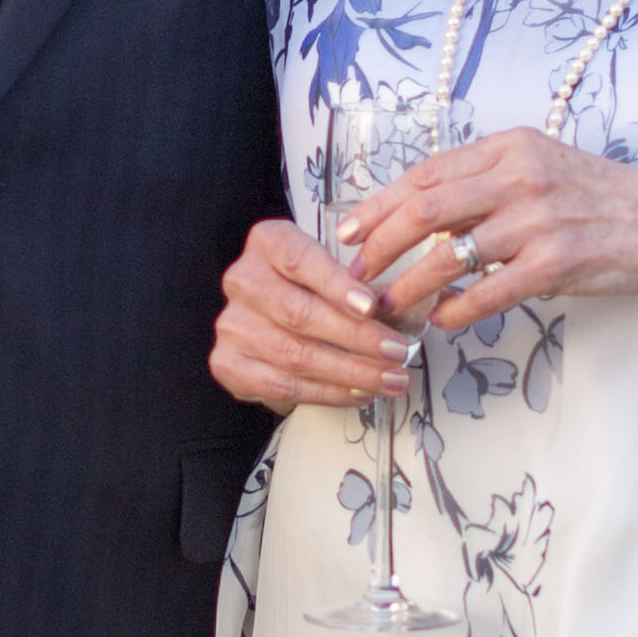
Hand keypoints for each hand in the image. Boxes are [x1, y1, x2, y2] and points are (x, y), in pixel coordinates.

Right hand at [211, 215, 418, 413]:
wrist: (263, 320)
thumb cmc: (308, 288)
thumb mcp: (329, 265)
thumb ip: (357, 277)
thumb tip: (408, 305)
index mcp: (268, 243)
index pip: (301, 260)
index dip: (336, 285)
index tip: (371, 306)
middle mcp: (243, 280)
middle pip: (301, 314)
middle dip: (357, 337)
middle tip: (399, 352)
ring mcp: (232, 325)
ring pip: (296, 355)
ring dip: (351, 372)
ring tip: (391, 379)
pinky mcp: (229, 363)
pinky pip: (283, 386)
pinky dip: (328, 394)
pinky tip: (360, 393)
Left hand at [350, 127, 637, 338]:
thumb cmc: (606, 203)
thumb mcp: (545, 171)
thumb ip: (488, 185)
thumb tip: (424, 216)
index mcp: (511, 147)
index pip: (425, 172)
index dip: (377, 204)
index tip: (346, 231)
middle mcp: (521, 175)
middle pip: (424, 209)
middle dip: (378, 247)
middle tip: (355, 277)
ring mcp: (540, 218)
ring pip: (449, 254)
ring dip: (408, 287)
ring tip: (386, 310)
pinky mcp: (560, 262)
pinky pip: (489, 291)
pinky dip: (456, 310)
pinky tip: (440, 322)